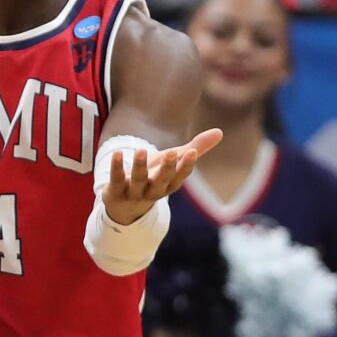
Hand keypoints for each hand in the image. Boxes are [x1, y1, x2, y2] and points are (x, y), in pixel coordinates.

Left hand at [102, 129, 223, 223]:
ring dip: (140, 166)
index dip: (186, 166)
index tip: (192, 152)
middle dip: (168, 169)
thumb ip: (196, 148)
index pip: (180, 177)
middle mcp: (153, 191)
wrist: (125, 205)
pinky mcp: (115, 191)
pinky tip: (116, 152)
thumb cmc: (155, 177)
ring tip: (141, 149)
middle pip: (162, 181)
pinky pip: (116, 179)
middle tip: (173, 153)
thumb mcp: (173, 163)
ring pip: (138, 181)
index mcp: (169, 185)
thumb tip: (220, 132)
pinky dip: (116, 167)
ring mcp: (134, 193)